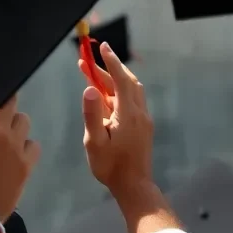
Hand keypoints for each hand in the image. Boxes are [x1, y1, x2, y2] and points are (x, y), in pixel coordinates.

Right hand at [80, 42, 154, 198]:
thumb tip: (89, 89)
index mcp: (128, 113)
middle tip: (88, 62)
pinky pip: (132, 101)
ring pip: (131, 90)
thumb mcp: (94, 142)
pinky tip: (106, 99)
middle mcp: (139, 112)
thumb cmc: (110, 166)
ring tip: (93, 77)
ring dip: (114, 80)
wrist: (134, 185)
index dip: (111, 62)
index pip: (120, 79)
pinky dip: (119, 92)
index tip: (102, 47)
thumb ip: (92, 114)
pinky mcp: (144, 126)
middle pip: (126, 82)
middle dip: (108, 69)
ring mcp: (143, 118)